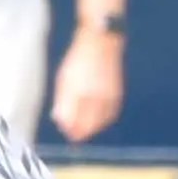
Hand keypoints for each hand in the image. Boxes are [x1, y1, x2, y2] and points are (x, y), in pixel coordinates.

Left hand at [48, 19, 125, 146]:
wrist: (101, 43)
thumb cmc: (79, 60)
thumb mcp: (64, 79)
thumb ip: (62, 101)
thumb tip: (59, 120)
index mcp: (81, 92)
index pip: (75, 120)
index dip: (69, 130)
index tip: (65, 133)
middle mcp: (97, 96)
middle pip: (89, 124)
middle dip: (80, 132)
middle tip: (73, 136)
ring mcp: (109, 95)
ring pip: (101, 121)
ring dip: (92, 129)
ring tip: (83, 129)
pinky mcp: (118, 93)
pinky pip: (111, 114)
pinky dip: (103, 121)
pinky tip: (97, 121)